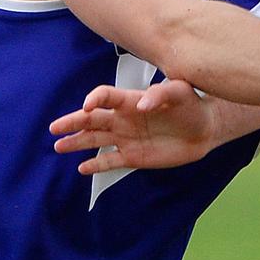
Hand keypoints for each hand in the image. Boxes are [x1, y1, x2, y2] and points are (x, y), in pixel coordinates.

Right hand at [49, 80, 215, 173]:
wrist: (204, 130)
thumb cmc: (192, 106)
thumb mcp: (182, 92)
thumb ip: (162, 93)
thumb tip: (143, 104)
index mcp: (131, 100)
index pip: (106, 96)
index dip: (94, 99)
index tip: (87, 106)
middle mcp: (123, 118)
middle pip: (92, 119)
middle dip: (73, 122)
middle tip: (55, 128)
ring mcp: (126, 137)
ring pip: (95, 139)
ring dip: (76, 142)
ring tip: (58, 145)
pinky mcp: (133, 156)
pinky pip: (110, 160)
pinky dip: (96, 164)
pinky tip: (82, 167)